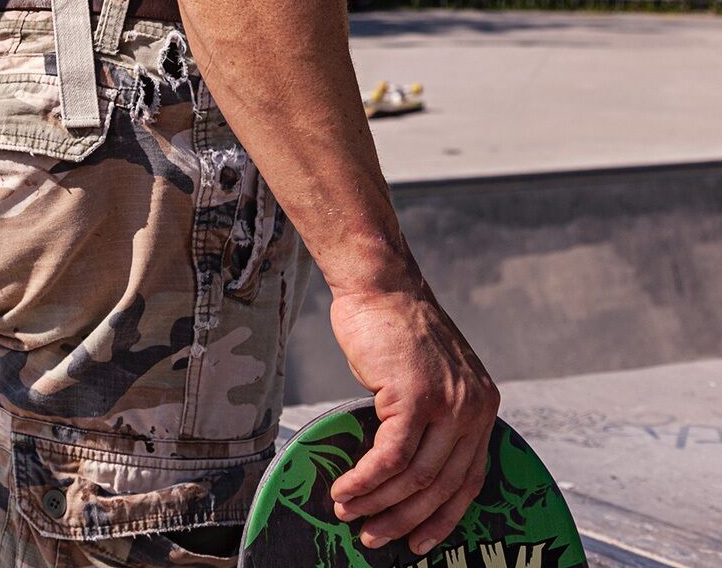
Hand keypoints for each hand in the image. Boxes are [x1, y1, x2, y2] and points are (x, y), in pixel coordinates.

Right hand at [327, 282, 500, 557]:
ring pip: (415, 476)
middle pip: (442, 486)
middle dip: (406, 520)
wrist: (380, 285)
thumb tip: (406, 465)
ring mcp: (447, 403)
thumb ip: (432, 416)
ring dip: (378, 504)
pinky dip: (365, 480)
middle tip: (374, 538)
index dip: (443, 518)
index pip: (470, 480)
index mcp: (482, 407)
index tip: (419, 543)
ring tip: (347, 514)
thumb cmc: (394, 328)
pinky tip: (344, 489)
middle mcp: (474, 409)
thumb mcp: (431, 376)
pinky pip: (390, 456)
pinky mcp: (414, 397)